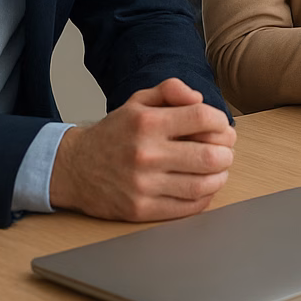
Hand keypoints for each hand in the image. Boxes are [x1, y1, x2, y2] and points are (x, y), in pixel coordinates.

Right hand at [48, 78, 235, 221]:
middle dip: (226, 152)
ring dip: (220, 176)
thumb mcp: (137, 101)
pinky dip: (204, 197)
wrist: (73, 169)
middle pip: (210, 156)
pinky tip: (203, 187)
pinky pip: (187, 207)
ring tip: (218, 169)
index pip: (202, 118)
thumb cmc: (114, 134)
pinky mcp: (140, 210)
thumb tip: (198, 98)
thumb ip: (170, 90)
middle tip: (225, 150)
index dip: (221, 122)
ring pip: (202, 185)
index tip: (221, 127)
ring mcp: (143, 185)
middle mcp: (145, 154)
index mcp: (147, 123)